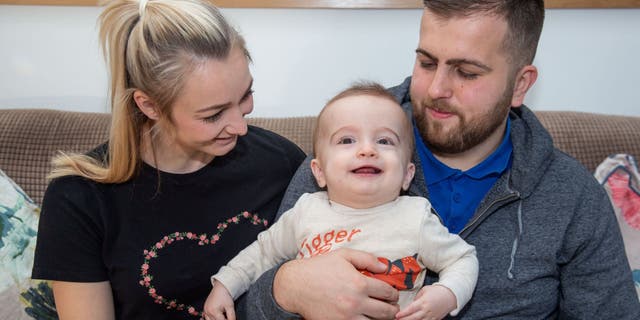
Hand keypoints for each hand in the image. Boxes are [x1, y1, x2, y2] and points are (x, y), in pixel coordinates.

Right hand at [203, 280, 234, 319]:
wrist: (220, 287)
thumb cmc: (224, 295)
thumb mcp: (230, 307)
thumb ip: (231, 317)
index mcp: (214, 311)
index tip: (230, 319)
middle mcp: (208, 311)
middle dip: (222, 319)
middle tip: (226, 316)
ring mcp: (205, 310)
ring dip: (217, 319)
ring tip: (222, 316)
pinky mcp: (205, 309)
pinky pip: (206, 317)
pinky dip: (211, 318)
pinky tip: (217, 316)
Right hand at [273, 248, 399, 319]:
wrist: (295, 286)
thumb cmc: (319, 268)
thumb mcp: (343, 256)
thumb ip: (367, 259)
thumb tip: (385, 267)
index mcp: (360, 284)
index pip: (388, 292)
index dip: (393, 294)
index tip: (392, 294)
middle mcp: (356, 302)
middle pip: (386, 312)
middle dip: (392, 309)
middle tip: (392, 307)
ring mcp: (347, 317)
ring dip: (380, 319)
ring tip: (380, 315)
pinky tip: (365, 318)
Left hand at [395, 285, 455, 319]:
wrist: (450, 296)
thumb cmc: (436, 291)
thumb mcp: (424, 290)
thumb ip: (416, 298)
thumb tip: (410, 304)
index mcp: (423, 302)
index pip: (411, 309)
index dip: (403, 313)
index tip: (396, 315)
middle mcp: (427, 310)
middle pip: (413, 318)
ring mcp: (431, 316)